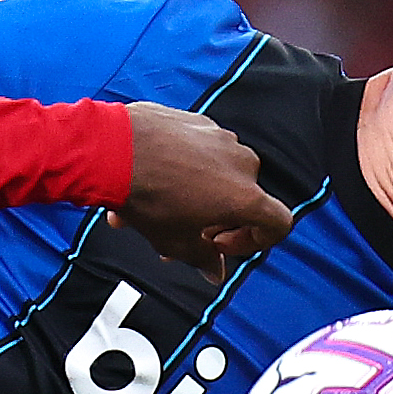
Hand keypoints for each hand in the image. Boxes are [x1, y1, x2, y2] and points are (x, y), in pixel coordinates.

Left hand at [119, 103, 290, 272]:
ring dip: (194, 197)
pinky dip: (182, 171)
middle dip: (214, 221)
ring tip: (154, 213)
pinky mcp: (199, 122)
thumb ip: (202, 258)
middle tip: (184, 234)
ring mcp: (221, 138)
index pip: (278, 223)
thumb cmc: (147, 196)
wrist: (114, 150)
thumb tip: (214, 271)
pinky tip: (151, 183)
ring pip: (217, 176)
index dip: (254, 242)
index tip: (220, 246)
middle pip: (242, 199)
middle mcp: (241, 163)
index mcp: (246, 196)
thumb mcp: (175, 241)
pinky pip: (199, 153)